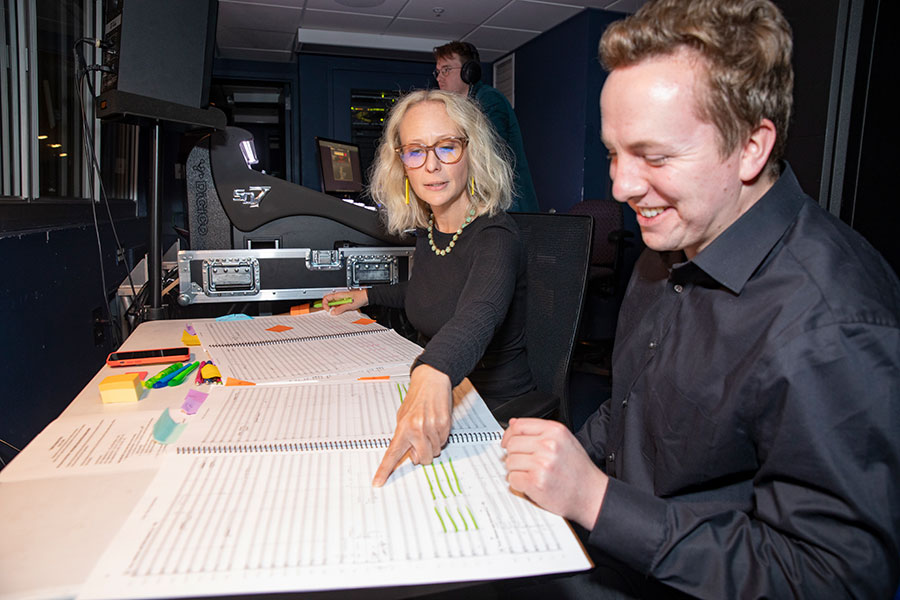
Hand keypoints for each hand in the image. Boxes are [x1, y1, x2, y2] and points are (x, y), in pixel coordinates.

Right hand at [321, 289, 368, 314]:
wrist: (366, 297)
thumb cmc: (360, 297)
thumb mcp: (349, 305)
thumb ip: (340, 309)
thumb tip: (333, 312)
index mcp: (338, 295)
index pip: (326, 298)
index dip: (325, 304)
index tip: (328, 310)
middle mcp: (339, 297)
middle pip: (329, 302)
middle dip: (330, 308)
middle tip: (334, 312)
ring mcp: (342, 300)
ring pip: (334, 305)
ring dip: (336, 310)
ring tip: (341, 311)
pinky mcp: (345, 302)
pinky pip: (339, 306)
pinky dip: (340, 310)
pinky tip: (344, 311)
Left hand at [372, 364, 452, 486]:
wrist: (432, 381)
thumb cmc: (417, 399)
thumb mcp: (403, 417)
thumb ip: (404, 438)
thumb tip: (412, 456)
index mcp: (403, 428)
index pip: (392, 454)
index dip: (385, 470)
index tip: (378, 482)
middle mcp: (417, 429)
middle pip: (423, 459)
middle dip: (423, 454)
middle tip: (421, 439)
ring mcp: (432, 427)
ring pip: (435, 451)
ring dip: (433, 444)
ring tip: (429, 426)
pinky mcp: (445, 425)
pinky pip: (444, 441)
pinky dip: (441, 437)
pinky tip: (436, 423)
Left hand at [501, 418, 607, 529]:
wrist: (592, 495)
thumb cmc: (579, 471)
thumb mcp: (565, 441)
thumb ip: (539, 431)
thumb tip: (513, 424)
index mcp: (555, 431)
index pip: (519, 425)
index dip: (509, 434)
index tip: (507, 442)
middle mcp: (548, 445)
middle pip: (512, 444)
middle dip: (515, 455)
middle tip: (526, 463)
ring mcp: (541, 464)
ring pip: (510, 462)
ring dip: (516, 470)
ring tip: (532, 474)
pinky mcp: (535, 482)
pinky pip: (512, 479)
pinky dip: (518, 483)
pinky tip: (532, 484)